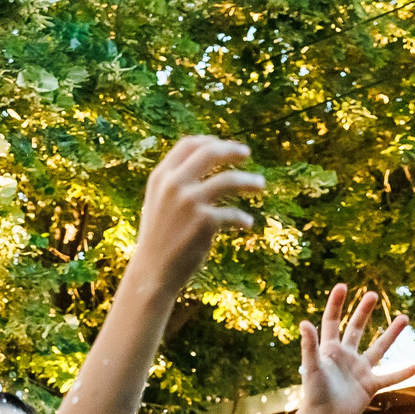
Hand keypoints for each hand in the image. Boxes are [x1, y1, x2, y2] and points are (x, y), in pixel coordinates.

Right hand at [127, 136, 263, 289]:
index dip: (210, 142)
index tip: (225, 146)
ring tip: (261, 184)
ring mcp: (189, 202)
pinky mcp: (205, 222)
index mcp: (161, 177)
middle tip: (247, 154)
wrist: (153, 271)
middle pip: (210, 153)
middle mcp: (174, 185)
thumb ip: (174, 182)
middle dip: (232, 150)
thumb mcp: (158, 202)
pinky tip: (247, 224)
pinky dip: (242, 219)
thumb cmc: (158, 238)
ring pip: (229, 179)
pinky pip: (233, 214)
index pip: (188, 145)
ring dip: (249, 181)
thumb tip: (203, 161)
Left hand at [296, 285, 414, 413]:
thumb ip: (309, 346)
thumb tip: (304, 323)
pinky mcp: (370, 386)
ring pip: (379, 348)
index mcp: (330, 350)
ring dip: (391, 334)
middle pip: (356, 329)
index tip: (343, 286)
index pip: (332, 321)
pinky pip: (390, 378)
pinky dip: (404, 373)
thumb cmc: (313, 394)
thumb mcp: (312, 367)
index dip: (336, 304)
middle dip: (364, 312)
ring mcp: (359, 370)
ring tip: (405, 318)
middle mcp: (346, 357)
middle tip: (373, 295)